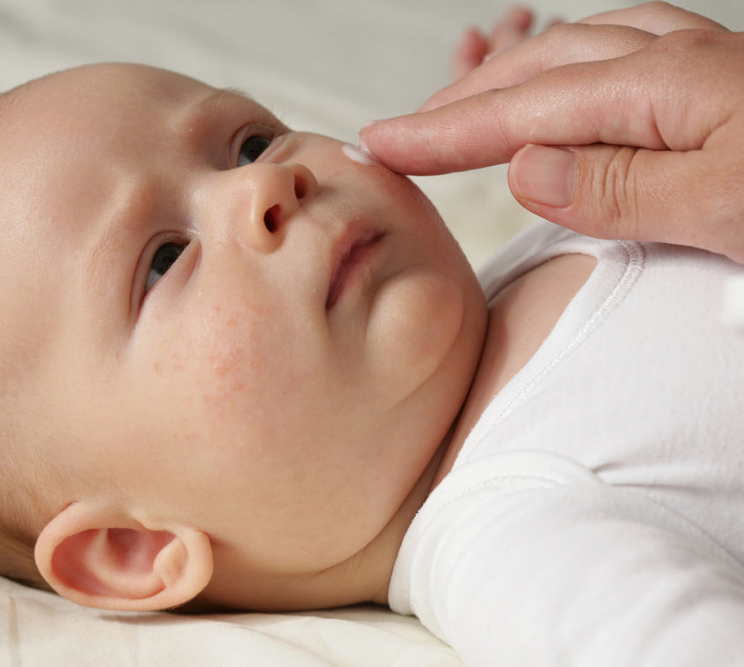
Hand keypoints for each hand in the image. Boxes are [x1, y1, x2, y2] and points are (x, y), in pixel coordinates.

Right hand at [360, 3, 743, 262]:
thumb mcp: (727, 208)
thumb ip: (622, 189)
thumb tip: (526, 170)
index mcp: (671, 84)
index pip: (527, 110)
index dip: (446, 132)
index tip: (382, 145)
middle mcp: (681, 60)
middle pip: (541, 67)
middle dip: (463, 101)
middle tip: (405, 136)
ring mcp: (706, 65)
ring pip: (579, 51)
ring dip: (510, 80)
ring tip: (466, 111)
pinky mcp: (724, 86)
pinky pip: (621, 51)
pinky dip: (566, 68)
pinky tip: (565, 81)